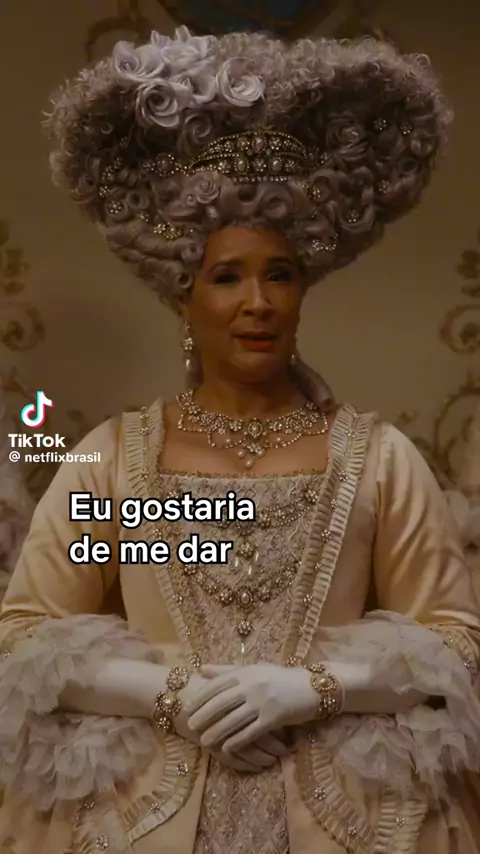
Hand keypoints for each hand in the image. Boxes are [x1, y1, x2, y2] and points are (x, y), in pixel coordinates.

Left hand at [186, 663, 318, 752]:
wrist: (311, 687)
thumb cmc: (280, 678)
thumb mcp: (254, 670)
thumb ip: (227, 670)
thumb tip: (201, 669)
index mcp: (246, 672)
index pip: (217, 685)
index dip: (201, 697)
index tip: (187, 707)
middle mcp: (252, 685)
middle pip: (222, 702)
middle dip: (204, 715)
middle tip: (190, 726)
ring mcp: (263, 701)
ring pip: (234, 719)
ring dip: (217, 731)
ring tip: (205, 741)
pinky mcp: (274, 717)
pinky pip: (251, 731)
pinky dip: (237, 740)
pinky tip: (227, 748)